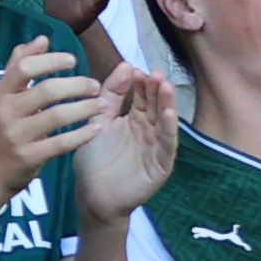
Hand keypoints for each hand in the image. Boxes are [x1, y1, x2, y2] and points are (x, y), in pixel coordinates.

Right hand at [0, 36, 107, 190]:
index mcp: (2, 93)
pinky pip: (61, 143)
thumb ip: (20, 66)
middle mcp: (7, 111)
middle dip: (76, 86)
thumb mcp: (4, 96)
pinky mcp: (28, 157)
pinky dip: (82, 135)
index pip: (24, 68)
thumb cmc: (0, 128)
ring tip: (103, 106)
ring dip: (84, 109)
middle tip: (95, 85)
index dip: (50, 61)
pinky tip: (97, 129)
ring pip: (56, 116)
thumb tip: (42, 38)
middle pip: (46, 90)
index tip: (73, 60)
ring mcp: (17, 135)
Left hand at [76, 64, 178, 219]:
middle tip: (155, 73)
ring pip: (164, 122)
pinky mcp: (161, 164)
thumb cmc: (94, 158)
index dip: (140, 83)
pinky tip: (167, 115)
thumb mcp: (99, 120)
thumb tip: (126, 65)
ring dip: (167, 104)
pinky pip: (167, 145)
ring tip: (166, 86)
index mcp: (133, 119)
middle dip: (156, 89)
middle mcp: (148, 130)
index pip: (141, 96)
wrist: (92, 195)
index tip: (136, 69)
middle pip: (155, 106)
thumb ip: (110, 95)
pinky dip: (168, 129)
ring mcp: (156, 147)